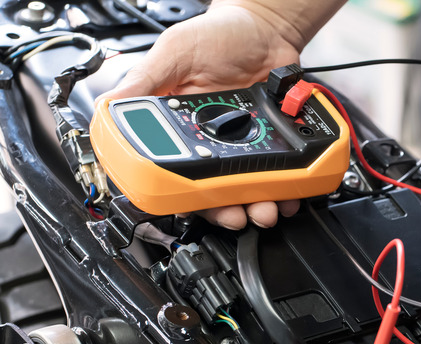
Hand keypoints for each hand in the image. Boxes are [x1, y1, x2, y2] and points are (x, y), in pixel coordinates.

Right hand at [98, 0, 342, 227]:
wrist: (268, 28)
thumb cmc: (219, 35)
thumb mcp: (174, 52)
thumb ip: (145, 81)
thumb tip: (109, 106)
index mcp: (179, 126)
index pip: (173, 172)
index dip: (181, 195)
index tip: (192, 205)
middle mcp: (211, 142)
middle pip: (213, 191)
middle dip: (225, 210)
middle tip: (237, 215)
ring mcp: (245, 145)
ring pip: (248, 189)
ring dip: (257, 205)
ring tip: (266, 209)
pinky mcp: (274, 142)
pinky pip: (280, 174)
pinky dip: (285, 188)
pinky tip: (289, 193)